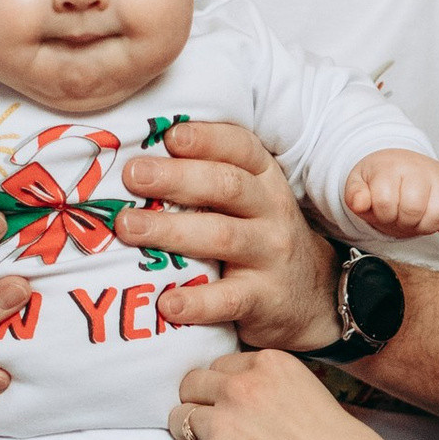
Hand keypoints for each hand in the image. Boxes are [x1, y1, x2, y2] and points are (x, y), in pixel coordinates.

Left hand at [118, 121, 341, 350]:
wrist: (310, 295)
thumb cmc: (258, 235)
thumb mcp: (249, 198)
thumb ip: (208, 175)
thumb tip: (137, 158)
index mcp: (265, 178)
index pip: (241, 147)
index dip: (206, 139)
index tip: (169, 136)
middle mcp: (273, 210)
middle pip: (227, 186)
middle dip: (176, 178)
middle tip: (132, 175)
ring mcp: (271, 254)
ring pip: (222, 236)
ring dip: (171, 231)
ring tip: (129, 228)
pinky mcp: (265, 298)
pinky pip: (229, 299)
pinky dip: (197, 302)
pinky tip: (167, 303)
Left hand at [169, 343, 405, 439]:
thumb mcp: (308, 393)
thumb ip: (269, 389)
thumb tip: (236, 403)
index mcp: (267, 364)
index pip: (219, 367)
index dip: (224, 393)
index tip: (238, 414)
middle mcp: (240, 388)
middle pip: (190, 387)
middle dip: (200, 410)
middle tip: (225, 438)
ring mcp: (223, 425)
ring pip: (179, 424)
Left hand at [344, 150, 438, 240]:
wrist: (402, 163)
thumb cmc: (381, 179)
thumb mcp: (359, 184)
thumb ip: (355, 195)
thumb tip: (360, 202)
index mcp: (392, 166)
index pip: (386, 203)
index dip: (382, 214)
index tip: (383, 208)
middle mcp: (419, 168)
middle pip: (413, 209)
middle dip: (402, 221)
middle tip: (400, 215)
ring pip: (438, 214)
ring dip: (424, 225)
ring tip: (416, 217)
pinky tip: (437, 221)